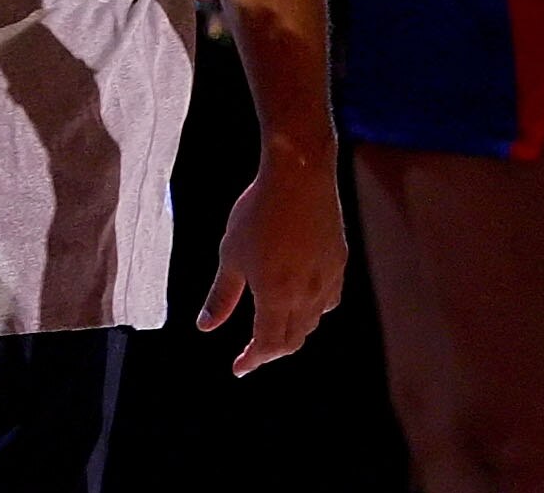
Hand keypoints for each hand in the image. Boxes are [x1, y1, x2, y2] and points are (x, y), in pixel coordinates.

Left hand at [197, 146, 345, 375]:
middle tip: (251, 352)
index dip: (252, 360)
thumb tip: (205, 327)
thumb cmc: (257, 213)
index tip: (238, 368)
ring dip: (291, 332)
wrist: (298, 176)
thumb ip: (220, 296)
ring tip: (273, 327)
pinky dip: (312, 310)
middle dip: (270, 351)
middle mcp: (306, 295)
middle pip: (292, 340)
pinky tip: (300, 300)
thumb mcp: (231, 255)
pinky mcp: (338, 263)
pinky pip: (328, 300)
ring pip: (311, 323)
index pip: (267, 345)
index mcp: (276, 297)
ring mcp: (327, 280)